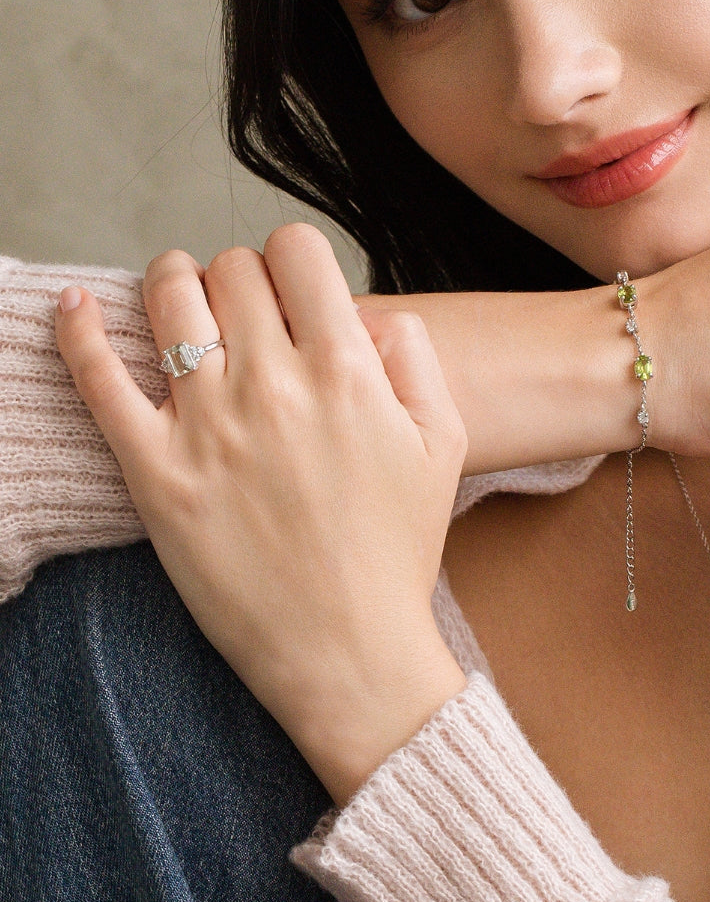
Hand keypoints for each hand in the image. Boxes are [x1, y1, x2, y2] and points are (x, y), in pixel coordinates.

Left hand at [55, 223, 467, 807]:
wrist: (348, 650)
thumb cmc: (398, 549)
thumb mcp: (442, 441)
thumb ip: (414, 357)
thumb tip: (370, 314)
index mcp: (345, 370)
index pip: (297, 252)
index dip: (293, 256)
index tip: (292, 285)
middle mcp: (273, 384)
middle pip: (232, 269)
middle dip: (239, 273)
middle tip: (243, 306)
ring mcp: (207, 426)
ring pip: (169, 301)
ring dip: (172, 280)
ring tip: (179, 292)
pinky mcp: (155, 473)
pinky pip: (99, 381)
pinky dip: (79, 331)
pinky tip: (74, 304)